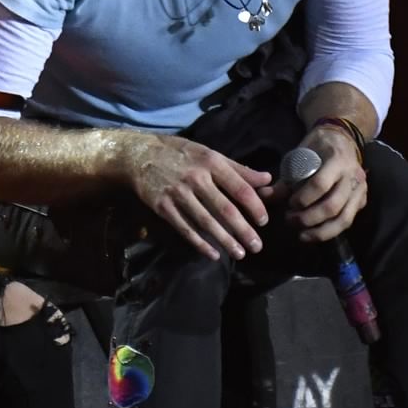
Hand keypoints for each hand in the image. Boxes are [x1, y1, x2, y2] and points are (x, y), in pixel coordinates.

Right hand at [123, 133, 272, 260]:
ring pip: (206, 222)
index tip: (264, 221)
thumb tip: (267, 179)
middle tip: (257, 247)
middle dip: (243, 230)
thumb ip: (239, 169)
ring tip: (240, 253)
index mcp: (212, 162)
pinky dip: (200, 243)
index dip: (255, 207)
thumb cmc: (180, 154)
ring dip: (225, 240)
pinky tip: (213, 254)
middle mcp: (196, 178)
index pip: (240, 188)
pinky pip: (185, 228)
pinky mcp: (163, 207)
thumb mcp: (210, 154)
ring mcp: (178, 193)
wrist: (140, 155)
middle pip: (225, 209)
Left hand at [269, 125, 368, 243]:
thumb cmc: (317, 146)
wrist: (342, 139)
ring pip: (344, 219)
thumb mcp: (300, 155)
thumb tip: (263, 195)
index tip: (289, 204)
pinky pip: (348, 221)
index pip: (320, 184)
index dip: (302, 199)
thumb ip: (285, 179)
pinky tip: (315, 233)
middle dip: (308, 219)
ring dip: (321, 231)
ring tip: (302, 235)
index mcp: (337, 159)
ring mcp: (360, 189)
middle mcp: (352, 176)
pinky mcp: (362, 201)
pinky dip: (331, 231)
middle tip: (290, 221)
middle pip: (332, 206)